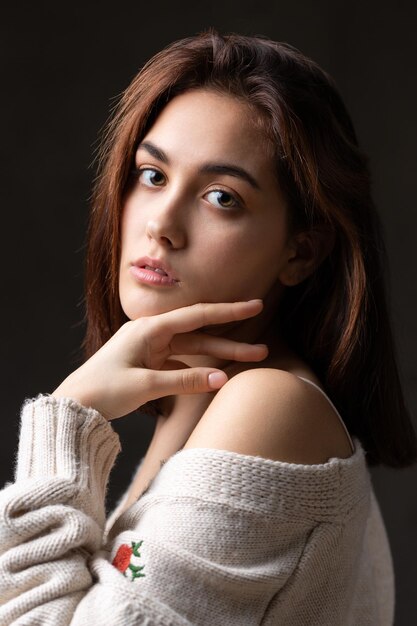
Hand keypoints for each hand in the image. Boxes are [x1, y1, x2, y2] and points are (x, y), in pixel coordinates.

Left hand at [51, 299, 267, 420]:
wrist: (72, 405)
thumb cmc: (102, 390)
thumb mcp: (145, 385)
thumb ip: (185, 381)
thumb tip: (222, 379)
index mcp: (150, 329)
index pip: (198, 316)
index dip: (229, 311)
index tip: (254, 305)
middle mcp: (152, 334)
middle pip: (200, 333)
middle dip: (231, 339)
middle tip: (261, 347)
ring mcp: (150, 349)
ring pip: (193, 349)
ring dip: (218, 355)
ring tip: (248, 360)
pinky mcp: (148, 364)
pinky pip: (180, 362)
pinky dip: (198, 368)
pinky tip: (213, 376)